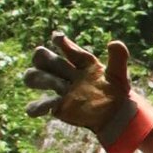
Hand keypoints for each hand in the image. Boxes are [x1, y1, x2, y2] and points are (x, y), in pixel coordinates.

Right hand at [25, 31, 152, 152]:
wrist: (115, 115)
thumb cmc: (116, 92)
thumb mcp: (118, 74)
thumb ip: (118, 58)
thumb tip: (114, 43)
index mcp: (80, 61)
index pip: (65, 46)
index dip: (60, 40)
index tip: (58, 37)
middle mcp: (66, 72)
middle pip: (43, 58)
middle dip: (42, 57)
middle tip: (56, 64)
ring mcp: (59, 89)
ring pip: (33, 77)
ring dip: (43, 79)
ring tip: (61, 86)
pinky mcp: (56, 107)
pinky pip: (36, 106)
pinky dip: (38, 106)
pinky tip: (52, 106)